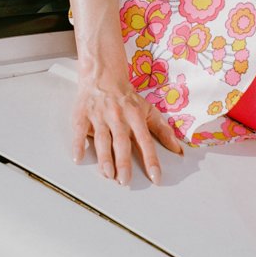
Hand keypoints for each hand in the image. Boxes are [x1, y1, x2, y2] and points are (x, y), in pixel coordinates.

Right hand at [71, 73, 185, 185]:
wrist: (103, 75)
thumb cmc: (126, 98)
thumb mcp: (148, 110)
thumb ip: (162, 130)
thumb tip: (178, 149)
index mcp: (135, 116)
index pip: (145, 141)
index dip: (151, 160)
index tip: (155, 177)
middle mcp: (117, 116)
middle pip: (121, 141)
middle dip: (123, 162)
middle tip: (125, 181)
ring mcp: (99, 115)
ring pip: (102, 138)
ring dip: (104, 157)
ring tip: (108, 174)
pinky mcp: (82, 115)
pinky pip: (79, 130)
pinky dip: (77, 144)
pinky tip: (78, 157)